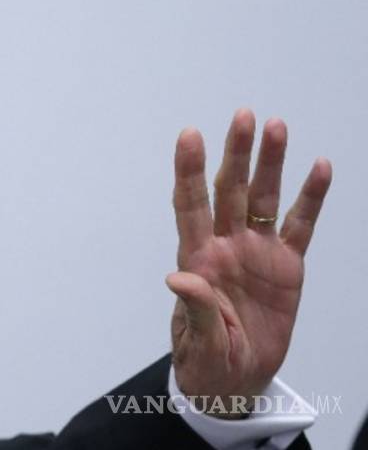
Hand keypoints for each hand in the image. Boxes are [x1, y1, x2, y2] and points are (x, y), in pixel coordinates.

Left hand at [167, 109, 330, 416]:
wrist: (235, 379)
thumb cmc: (208, 359)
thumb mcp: (200, 341)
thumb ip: (195, 308)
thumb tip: (178, 277)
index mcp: (198, 260)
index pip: (190, 205)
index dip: (189, 170)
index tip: (189, 135)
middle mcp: (225, 246)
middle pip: (229, 190)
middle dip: (236, 153)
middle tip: (243, 116)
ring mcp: (256, 252)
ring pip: (263, 198)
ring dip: (269, 164)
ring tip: (277, 127)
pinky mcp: (286, 266)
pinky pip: (299, 225)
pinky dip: (310, 198)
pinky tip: (319, 168)